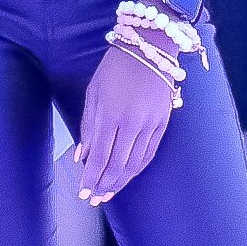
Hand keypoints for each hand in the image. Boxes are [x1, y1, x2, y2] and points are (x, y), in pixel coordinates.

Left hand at [75, 45, 176, 205]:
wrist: (150, 46)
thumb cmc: (116, 66)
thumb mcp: (93, 92)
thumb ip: (88, 126)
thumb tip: (83, 156)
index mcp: (110, 114)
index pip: (99, 156)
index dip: (91, 178)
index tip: (83, 193)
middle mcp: (132, 123)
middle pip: (117, 165)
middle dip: (104, 185)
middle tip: (94, 200)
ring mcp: (151, 123)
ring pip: (135, 163)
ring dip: (121, 182)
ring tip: (109, 193)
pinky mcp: (163, 122)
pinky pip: (150, 153)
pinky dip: (138, 168)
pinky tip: (129, 175)